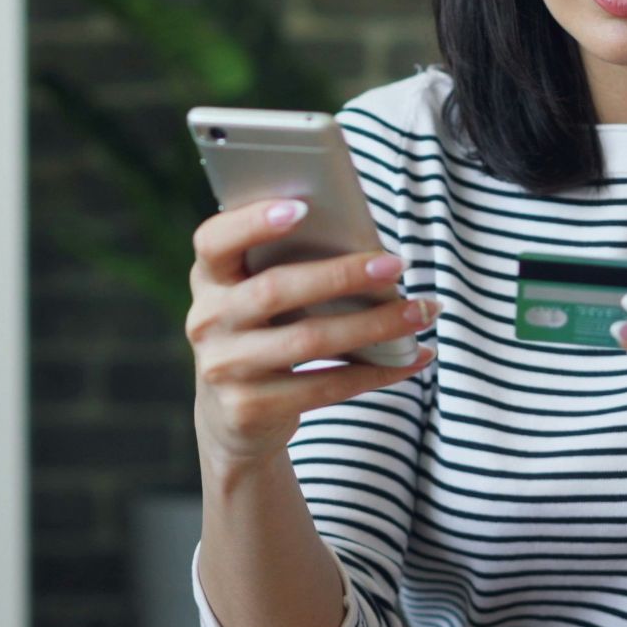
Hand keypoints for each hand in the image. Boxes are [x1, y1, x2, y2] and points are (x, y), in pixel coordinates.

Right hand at [186, 199, 438, 471]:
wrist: (231, 418)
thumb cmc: (263, 333)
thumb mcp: (257, 297)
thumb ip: (287, 268)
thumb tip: (367, 248)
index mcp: (208, 278)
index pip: (214, 241)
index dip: (253, 222)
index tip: (304, 208)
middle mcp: (207, 320)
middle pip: (275, 290)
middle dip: (341, 275)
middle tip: (396, 265)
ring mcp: (224, 368)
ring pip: (309, 340)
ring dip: (374, 325)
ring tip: (420, 312)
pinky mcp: (249, 408)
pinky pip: (324, 387)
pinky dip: (377, 372)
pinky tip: (412, 357)